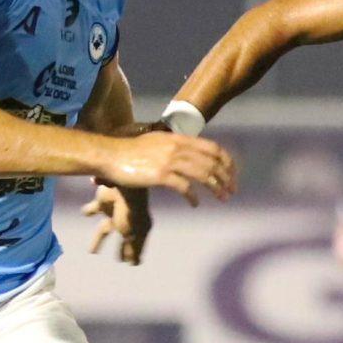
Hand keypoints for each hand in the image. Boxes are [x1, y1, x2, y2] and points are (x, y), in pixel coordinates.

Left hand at [82, 184, 151, 264]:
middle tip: (119, 260)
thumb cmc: (130, 213)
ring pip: (105, 230)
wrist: (122, 185)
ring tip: (91, 253)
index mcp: (140, 228)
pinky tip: (84, 213)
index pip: (137, 246)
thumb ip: (131, 249)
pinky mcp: (102, 202)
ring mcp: (115, 212)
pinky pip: (92, 209)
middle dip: (122, 249)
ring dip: (98, 241)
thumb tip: (133, 264)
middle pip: (124, 239)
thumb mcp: (132, 235)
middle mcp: (127, 221)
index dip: (133, 254)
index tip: (131, 264)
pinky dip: (87, 211)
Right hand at [100, 129, 235, 203]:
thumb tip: (188, 155)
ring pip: (203, 174)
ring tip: (222, 198)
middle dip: (226, 178)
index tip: (232, 174)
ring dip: (216, 188)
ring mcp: (169, 161)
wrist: (110, 155)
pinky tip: (195, 204)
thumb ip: (174, 146)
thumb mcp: (157, 142)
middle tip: (232, 191)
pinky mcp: (160, 175)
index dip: (227, 162)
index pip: (213, 148)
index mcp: (179, 139)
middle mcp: (177, 147)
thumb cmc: (130, 151)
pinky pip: (184, 187)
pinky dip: (193, 197)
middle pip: (212, 162)